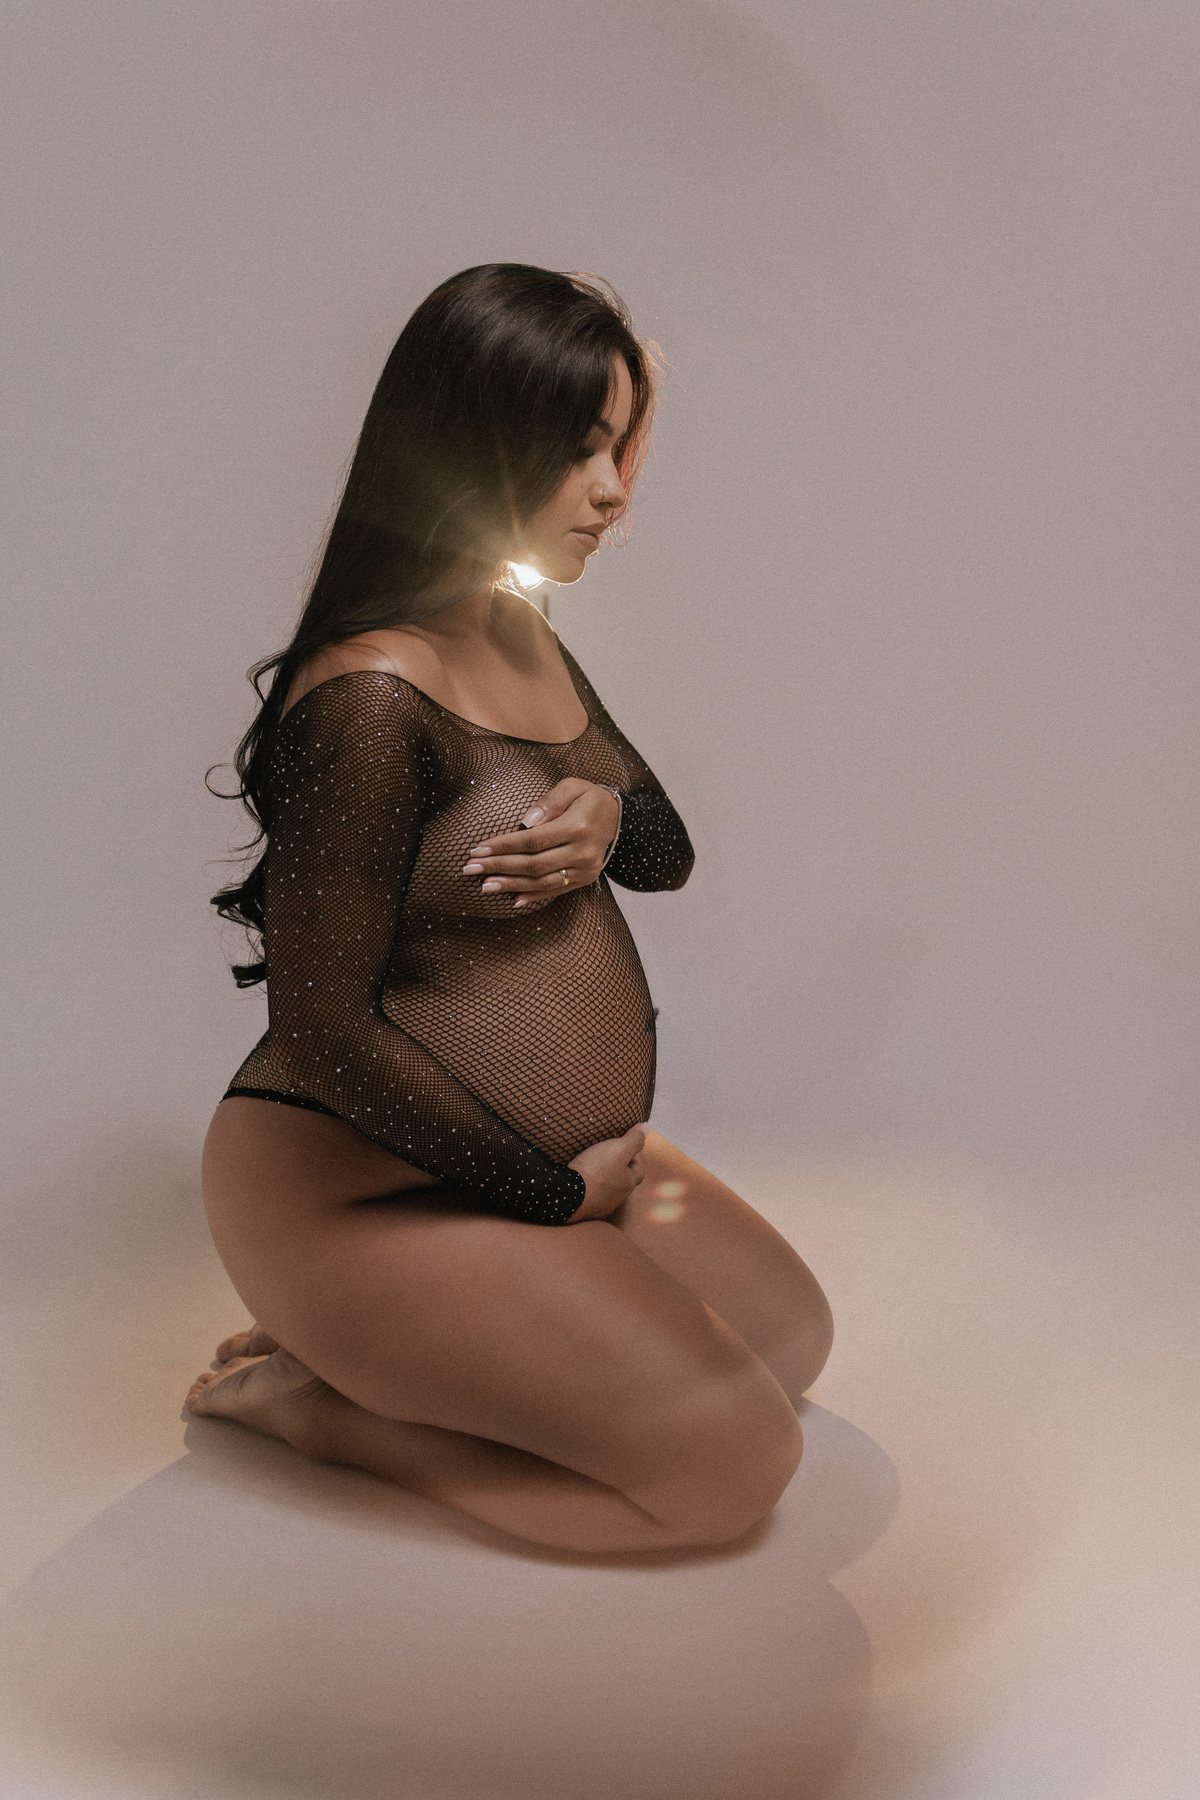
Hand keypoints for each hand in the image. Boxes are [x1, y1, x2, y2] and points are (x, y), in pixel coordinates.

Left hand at [461, 778, 620, 907]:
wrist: (621, 820)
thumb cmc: (590, 799)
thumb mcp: (573, 786)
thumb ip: (550, 801)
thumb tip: (526, 822)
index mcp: (577, 826)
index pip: (533, 840)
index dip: (504, 845)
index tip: (478, 848)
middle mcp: (582, 852)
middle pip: (534, 864)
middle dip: (499, 866)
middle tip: (470, 868)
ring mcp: (585, 869)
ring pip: (542, 881)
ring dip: (511, 884)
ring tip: (485, 886)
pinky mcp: (585, 879)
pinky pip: (556, 890)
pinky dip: (533, 895)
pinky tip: (512, 899)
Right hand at [566, 1124, 647, 1221]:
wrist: (568, 1194)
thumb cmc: (596, 1170)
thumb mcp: (618, 1149)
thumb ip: (634, 1139)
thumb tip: (647, 1127)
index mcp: (628, 1183)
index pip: (639, 1170)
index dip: (634, 1156)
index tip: (623, 1146)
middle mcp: (618, 1198)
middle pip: (624, 1182)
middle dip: (619, 1170)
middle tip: (608, 1157)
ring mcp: (602, 1207)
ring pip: (608, 1192)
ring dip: (604, 1182)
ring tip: (593, 1168)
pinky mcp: (585, 1211)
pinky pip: (591, 1199)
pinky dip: (589, 1190)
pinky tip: (581, 1183)